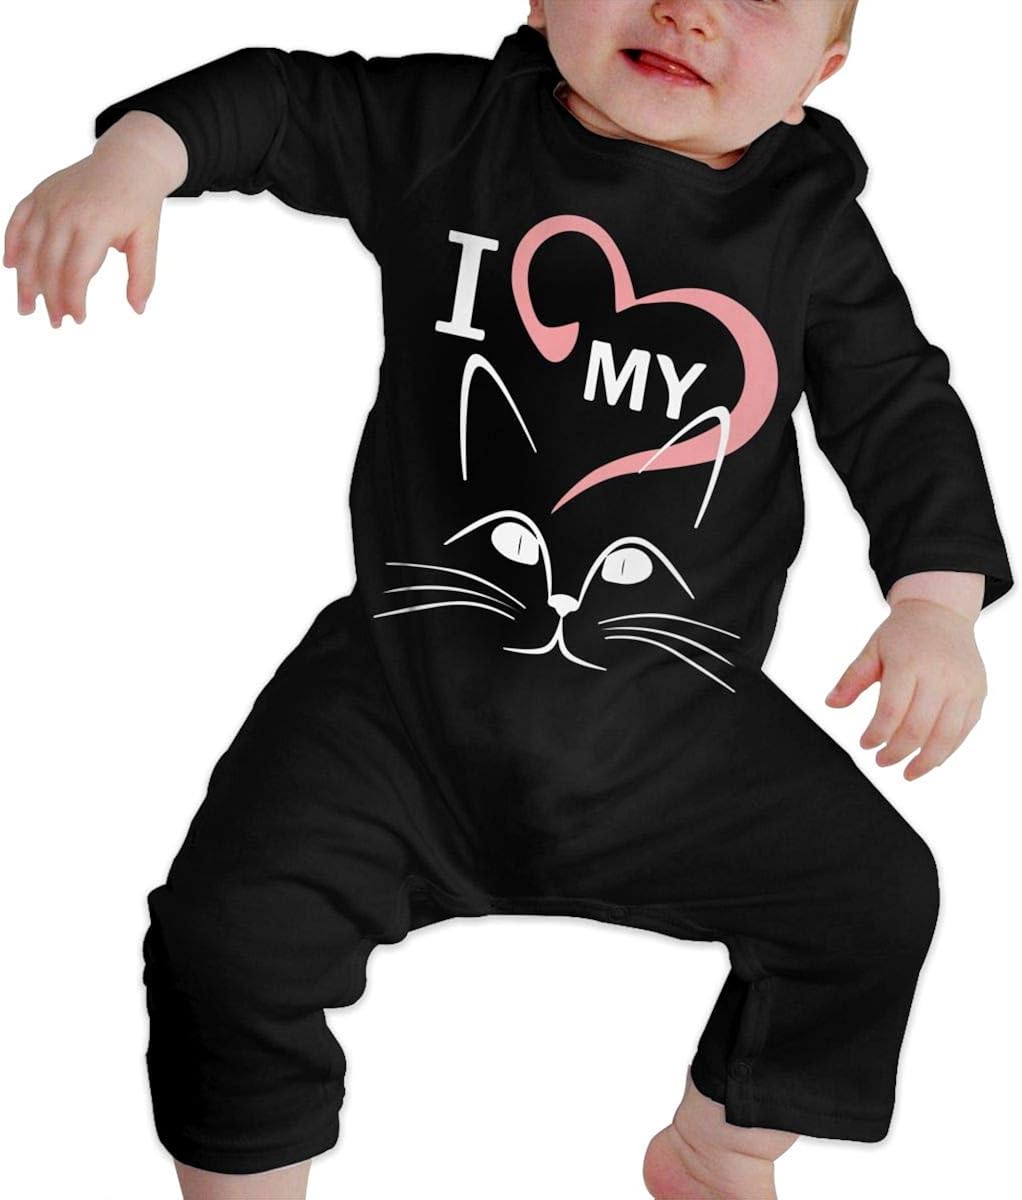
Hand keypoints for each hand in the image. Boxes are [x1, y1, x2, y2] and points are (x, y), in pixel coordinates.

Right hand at [3, 111, 185, 325]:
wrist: (129, 161)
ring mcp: (49, 201)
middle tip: (54, 322)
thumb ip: (143, 276)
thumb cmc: (139, 203)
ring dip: (25, 280)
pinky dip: (12, 244)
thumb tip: (138, 309)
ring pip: (30, 247)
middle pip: (49, 264)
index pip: (75, 272)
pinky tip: (11, 267)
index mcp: (95, 225)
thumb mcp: (148, 240)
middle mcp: (66, 212)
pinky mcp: (40, 193)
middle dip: (49, 298)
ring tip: (26, 306)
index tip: (77, 319)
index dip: (73, 300)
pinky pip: (18, 220)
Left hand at [825, 597, 986, 780]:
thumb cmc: (902, 634)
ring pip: (946, 736)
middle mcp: (940, 676)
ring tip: (908, 773)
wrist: (941, 613)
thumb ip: (852, 679)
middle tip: (881, 762)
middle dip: (897, 752)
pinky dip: (948, 749)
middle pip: (918, 728)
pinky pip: (964, 730)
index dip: (877, 734)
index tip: (865, 745)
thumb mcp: (872, 649)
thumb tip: (830, 704)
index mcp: (909, 663)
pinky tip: (930, 759)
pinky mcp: (978, 693)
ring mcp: (963, 686)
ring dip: (926, 761)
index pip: (891, 711)